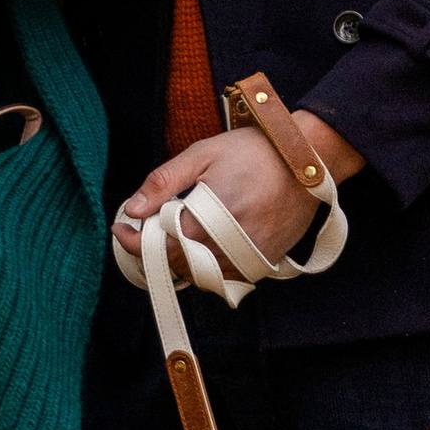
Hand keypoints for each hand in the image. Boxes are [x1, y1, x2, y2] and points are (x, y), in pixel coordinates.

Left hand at [114, 115, 361, 277]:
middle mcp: (229, 244)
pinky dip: (208, 267)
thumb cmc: (254, 152)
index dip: (134, 243)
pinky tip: (203, 246)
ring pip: (202, 277)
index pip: (160, 246)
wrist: (308, 160)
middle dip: (154, 253)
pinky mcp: (265, 262)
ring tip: (172, 239)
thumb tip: (132, 208)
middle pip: (178, 266)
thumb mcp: (203, 154)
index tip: (121, 230)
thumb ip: (164, 182)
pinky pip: (227, 278)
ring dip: (180, 262)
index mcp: (210, 217)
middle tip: (144, 235)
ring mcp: (249, 257)